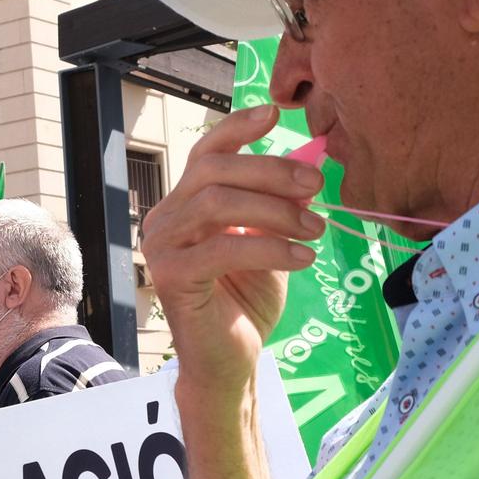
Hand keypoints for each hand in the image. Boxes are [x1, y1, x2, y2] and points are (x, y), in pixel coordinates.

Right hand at [139, 104, 322, 397]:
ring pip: (217, 204)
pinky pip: (223, 248)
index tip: (277, 115)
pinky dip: (269, 247)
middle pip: (213, 171)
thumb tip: (306, 173)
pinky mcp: (171, 278)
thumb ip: (278, 208)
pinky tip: (303, 258)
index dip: (238, 128)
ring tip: (316, 229)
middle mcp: (164, 220)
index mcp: (184, 205)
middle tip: (317, 185)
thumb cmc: (246, 304)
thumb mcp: (270, 244)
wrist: (231, 363)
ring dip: (276, 211)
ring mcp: (161, 248)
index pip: (206, 153)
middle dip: (271, 171)